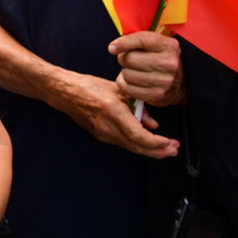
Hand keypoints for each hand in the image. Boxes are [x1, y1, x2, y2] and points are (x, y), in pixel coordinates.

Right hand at [56, 72, 179, 158]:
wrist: (64, 92)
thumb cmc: (88, 86)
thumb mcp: (117, 90)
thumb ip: (136, 106)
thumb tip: (152, 123)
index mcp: (111, 110)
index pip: (137, 135)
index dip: (156, 143)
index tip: (169, 142)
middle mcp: (106, 126)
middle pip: (136, 147)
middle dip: (158, 151)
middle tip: (173, 150)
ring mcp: (102, 133)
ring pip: (131, 147)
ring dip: (149, 150)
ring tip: (166, 148)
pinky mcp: (100, 135)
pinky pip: (123, 143)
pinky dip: (137, 144)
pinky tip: (147, 140)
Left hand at [109, 31, 186, 107]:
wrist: (185, 82)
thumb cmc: (164, 59)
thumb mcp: (159, 44)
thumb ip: (140, 40)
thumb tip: (114, 47)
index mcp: (169, 46)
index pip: (141, 40)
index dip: (123, 43)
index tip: (113, 47)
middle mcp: (168, 63)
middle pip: (129, 58)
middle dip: (123, 58)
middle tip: (128, 60)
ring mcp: (164, 81)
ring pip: (127, 74)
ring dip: (124, 72)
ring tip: (133, 70)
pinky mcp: (157, 95)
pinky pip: (128, 89)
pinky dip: (125, 84)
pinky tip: (132, 81)